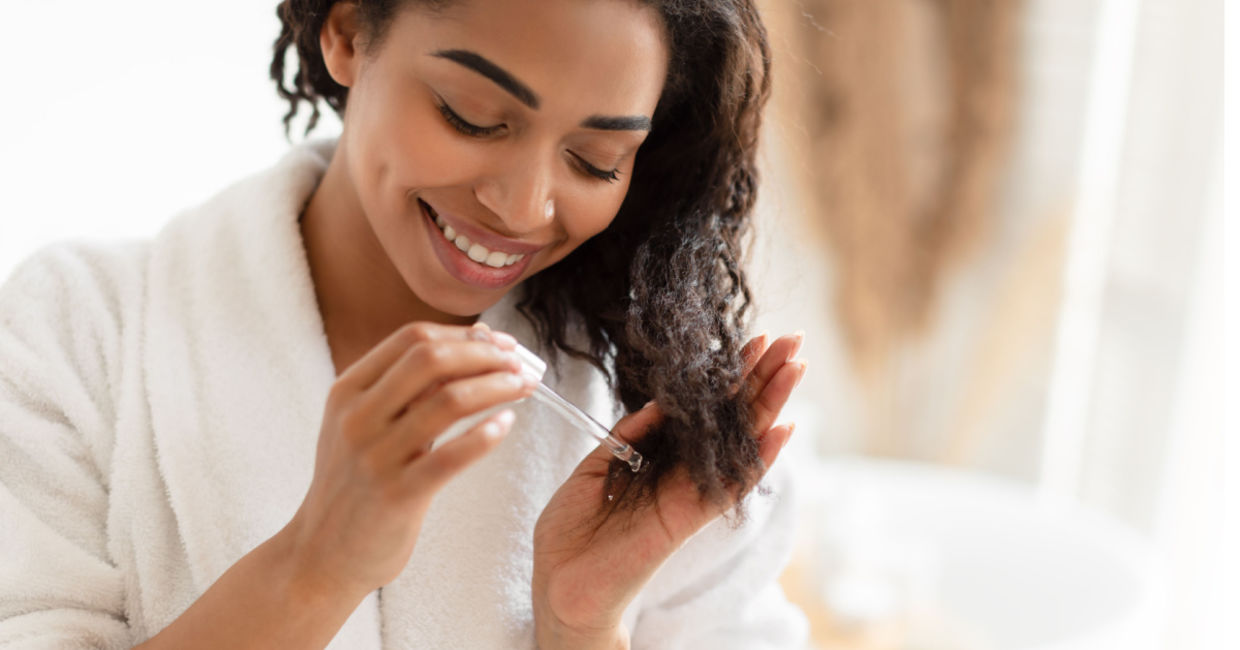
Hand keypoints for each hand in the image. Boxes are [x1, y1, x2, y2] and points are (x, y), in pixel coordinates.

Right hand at [284, 321, 536, 598]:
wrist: (322, 553)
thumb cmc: (356, 483)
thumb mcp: (365, 424)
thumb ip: (408, 388)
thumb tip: (474, 345)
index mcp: (348, 390)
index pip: (412, 338)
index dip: (464, 334)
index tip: (500, 342)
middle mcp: (358, 417)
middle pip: (431, 359)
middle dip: (485, 354)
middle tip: (520, 365)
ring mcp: (375, 456)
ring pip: (449, 401)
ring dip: (497, 387)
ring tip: (524, 388)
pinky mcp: (397, 496)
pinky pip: (451, 457)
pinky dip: (486, 435)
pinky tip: (507, 424)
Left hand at [531, 332, 806, 644]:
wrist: (560, 580)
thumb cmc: (572, 530)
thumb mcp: (595, 465)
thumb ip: (629, 434)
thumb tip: (659, 403)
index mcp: (661, 455)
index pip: (704, 407)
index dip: (729, 374)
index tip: (753, 341)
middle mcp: (684, 470)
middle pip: (734, 416)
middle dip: (763, 377)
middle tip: (793, 340)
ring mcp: (692, 492)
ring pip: (742, 441)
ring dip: (772, 403)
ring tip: (796, 366)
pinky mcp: (691, 516)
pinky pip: (732, 484)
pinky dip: (760, 458)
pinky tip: (783, 428)